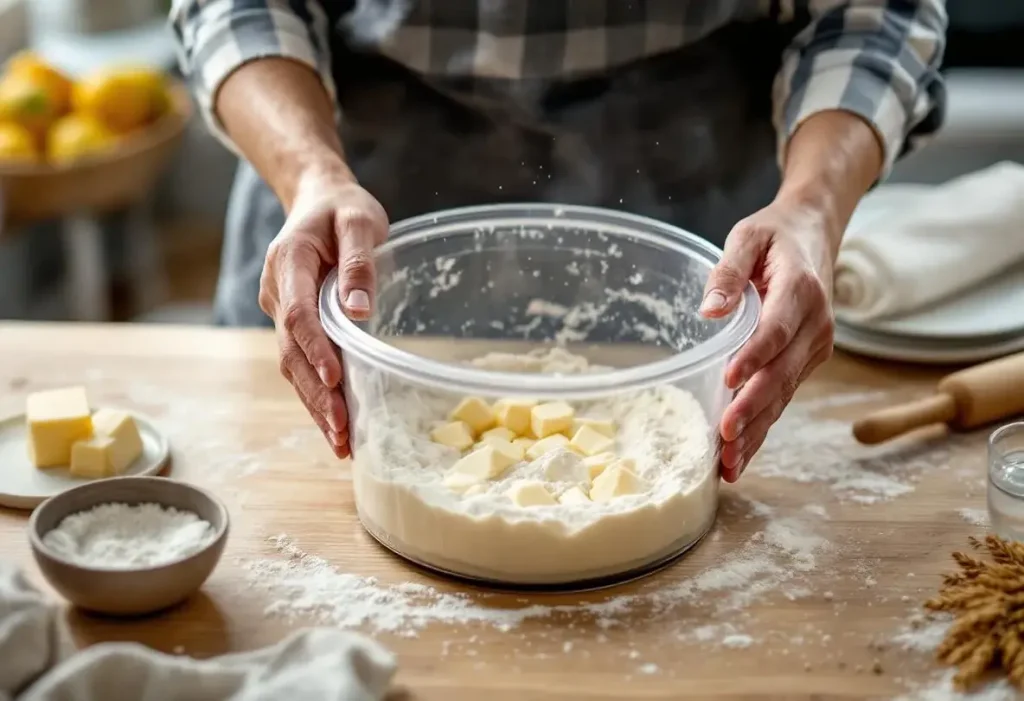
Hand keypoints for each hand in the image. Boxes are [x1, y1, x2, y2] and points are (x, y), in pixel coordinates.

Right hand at [259, 174, 388, 457]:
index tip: (337, 379)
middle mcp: (278, 291)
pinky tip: (336, 426)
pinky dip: (316, 396)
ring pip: (293, 366)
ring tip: (341, 443)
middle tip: (341, 431)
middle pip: (292, 351)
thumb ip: (359, 260)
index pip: (298, 314)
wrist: (318, 200)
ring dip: (315, 406)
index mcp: (289, 262)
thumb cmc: (343, 209)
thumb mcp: (359, 220)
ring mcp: (281, 311)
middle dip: (317, 394)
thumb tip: (358, 310)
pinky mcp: (293, 325)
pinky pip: (301, 364)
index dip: (316, 349)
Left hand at [700, 198, 836, 481]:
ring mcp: (813, 348)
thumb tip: (710, 310)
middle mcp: (815, 326)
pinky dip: (761, 427)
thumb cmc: (775, 235)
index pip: (776, 330)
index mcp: (801, 291)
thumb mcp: (747, 237)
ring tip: (728, 462)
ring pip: (783, 394)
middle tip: (725, 437)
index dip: (753, 357)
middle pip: (781, 374)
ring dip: (756, 430)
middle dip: (753, 409)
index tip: (729, 380)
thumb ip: (728, 271)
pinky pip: (782, 397)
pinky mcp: (805, 362)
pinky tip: (740, 455)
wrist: (816, 233)